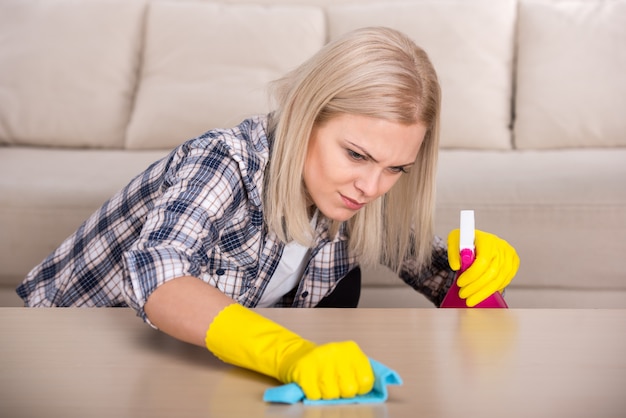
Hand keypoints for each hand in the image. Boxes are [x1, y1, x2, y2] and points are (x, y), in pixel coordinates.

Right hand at [205, 304, 373, 399]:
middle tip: (333, 384)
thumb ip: (360, 372)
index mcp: (350, 350)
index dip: (359, 388)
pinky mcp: (304, 371)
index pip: (366, 381)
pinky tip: (311, 385)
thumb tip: (379, 387)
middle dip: (341, 392)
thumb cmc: (324, 364)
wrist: (294, 355)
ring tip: (321, 383)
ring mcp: (319, 360)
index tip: (352, 385)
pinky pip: (316, 396)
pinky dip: (313, 395)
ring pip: (332, 395)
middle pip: (349, 390)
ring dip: (326, 394)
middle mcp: (336, 351)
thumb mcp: (345, 362)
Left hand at [447, 229, 518, 306]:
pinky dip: (492, 289)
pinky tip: (482, 293)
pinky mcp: (514, 263)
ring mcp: (510, 256)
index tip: (460, 283)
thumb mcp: (454, 240)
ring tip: (470, 298)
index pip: (483, 261)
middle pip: (491, 273)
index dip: (471, 275)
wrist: (479, 239)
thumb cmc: (466, 240)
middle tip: (463, 294)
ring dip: (483, 293)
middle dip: (476, 287)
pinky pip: (504, 281)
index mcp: (487, 240)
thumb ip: (453, 253)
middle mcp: (501, 247)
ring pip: (498, 280)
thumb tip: (457, 266)